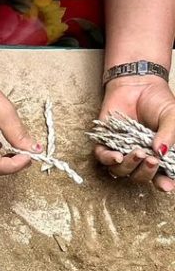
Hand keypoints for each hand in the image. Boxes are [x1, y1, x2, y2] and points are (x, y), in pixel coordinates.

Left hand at [94, 76, 174, 191]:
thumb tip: (161, 152)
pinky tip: (117, 156)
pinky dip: (109, 160)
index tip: (166, 186)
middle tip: (152, 161)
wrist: (138, 84)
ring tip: (138, 153)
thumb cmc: (158, 102)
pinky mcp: (105, 144)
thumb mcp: (172, 117)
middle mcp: (140, 157)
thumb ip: (170, 134)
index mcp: (159, 155)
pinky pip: (102, 159)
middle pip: (140, 177)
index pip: (162, 176)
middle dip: (147, 172)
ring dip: (129, 166)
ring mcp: (122, 151)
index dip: (164, 183)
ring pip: (120, 171)